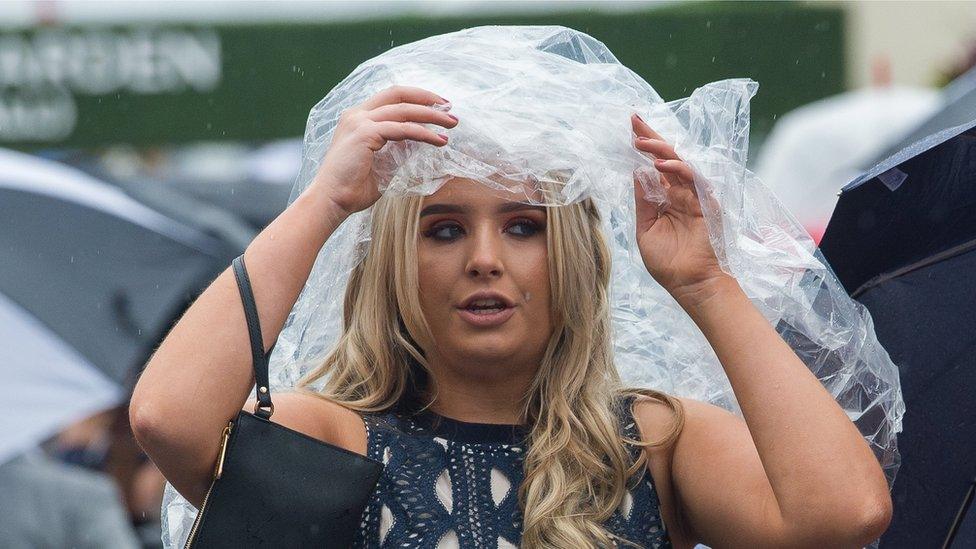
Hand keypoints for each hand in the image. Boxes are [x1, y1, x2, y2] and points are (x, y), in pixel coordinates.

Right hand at [310, 86, 457, 215]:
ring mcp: (359, 122)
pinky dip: (422, 133)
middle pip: (398, 94)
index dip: (416, 98)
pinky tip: (437, 140)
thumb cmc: (353, 188)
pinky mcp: (364, 133)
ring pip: (403, 110)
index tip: (438, 106)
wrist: (331, 201)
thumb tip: (422, 142)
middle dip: (427, 99)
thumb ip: (399, 150)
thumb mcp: (383, 164)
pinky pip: (401, 129)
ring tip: (451, 124)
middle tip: (450, 109)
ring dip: (431, 116)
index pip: (391, 97)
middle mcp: (356, 115)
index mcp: (358, 118)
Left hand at [631, 113, 728, 300]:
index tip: (630, 129)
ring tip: (640, 141)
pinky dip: (678, 169)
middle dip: (651, 137)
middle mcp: (682, 194)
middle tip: (634, 119)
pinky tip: (660, 165)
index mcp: (667, 199)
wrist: (692, 285)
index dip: (644, 148)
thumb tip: (637, 173)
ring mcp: (695, 197)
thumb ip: (644, 202)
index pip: (655, 167)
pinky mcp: (707, 203)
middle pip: (668, 157)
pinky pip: (693, 180)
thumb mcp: (646, 230)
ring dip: (660, 150)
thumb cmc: (670, 264)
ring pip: (680, 163)